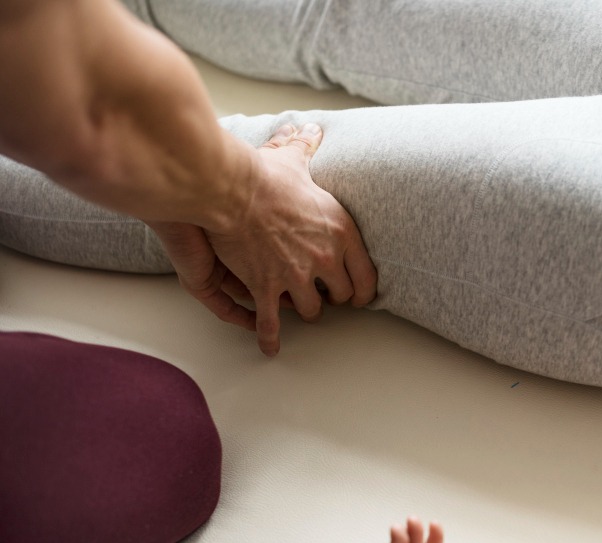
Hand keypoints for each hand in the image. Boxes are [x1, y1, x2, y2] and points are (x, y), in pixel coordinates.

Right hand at [154, 123, 376, 355]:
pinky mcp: (267, 288)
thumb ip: (306, 150)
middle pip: (340, 296)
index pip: (366, 275)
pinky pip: (271, 324)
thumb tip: (310, 130)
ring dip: (305, 310)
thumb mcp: (294, 161)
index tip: (359, 295)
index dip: (363, 290)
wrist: (229, 190)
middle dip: (333, 297)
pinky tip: (271, 348)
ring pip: (310, 310)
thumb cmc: (263, 175)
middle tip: (326, 296)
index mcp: (341, 232)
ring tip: (298, 305)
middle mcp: (325, 259)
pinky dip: (270, 338)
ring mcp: (297, 277)